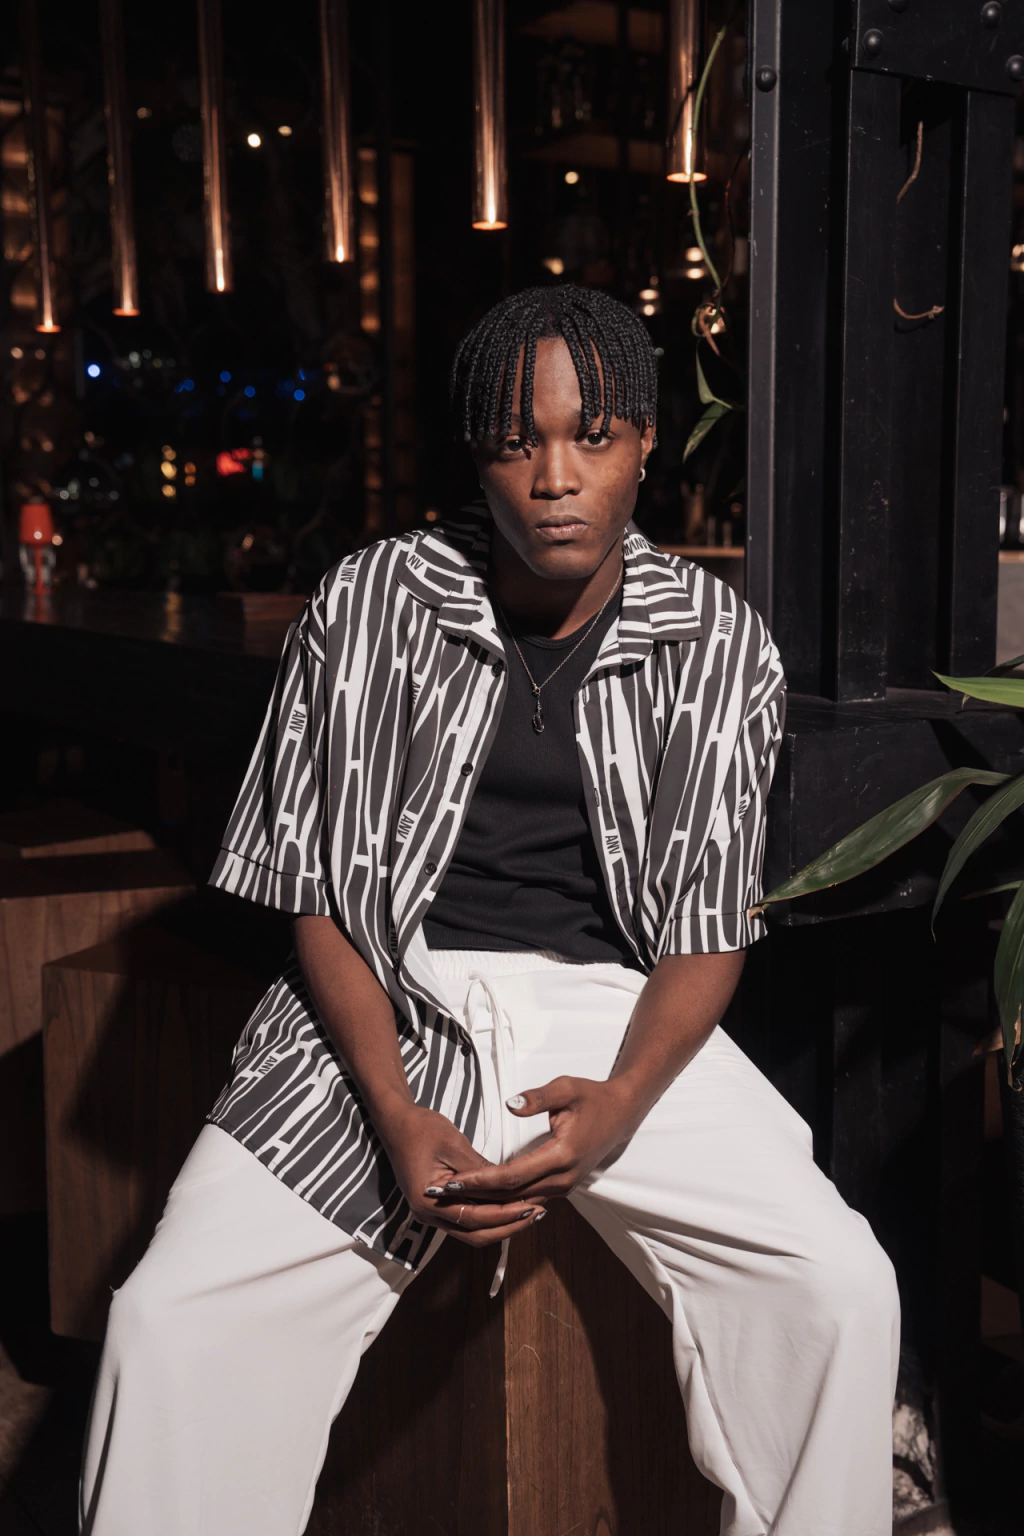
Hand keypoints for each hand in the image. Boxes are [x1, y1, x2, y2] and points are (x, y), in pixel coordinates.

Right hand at [375, 1101, 544, 1247]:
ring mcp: (431, 1213)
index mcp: (429, 1201)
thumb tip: (510, 1186)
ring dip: (501, 1225)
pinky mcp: (436, 1206)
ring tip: (529, 1213)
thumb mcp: (455, 1145)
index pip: (476, 1218)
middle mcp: (428, 1214)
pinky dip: (489, 1217)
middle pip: (476, 1234)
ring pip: (472, 1231)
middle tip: (537, 1214)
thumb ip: (480, 1170)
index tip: (532, 1206)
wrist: (395, 1122)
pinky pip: (466, 1221)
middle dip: (508, 1227)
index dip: (506, 1215)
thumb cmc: (422, 1129)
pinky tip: (508, 1207)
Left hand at [443, 1076, 640, 1204]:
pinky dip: (505, 1198)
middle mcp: (563, 1178)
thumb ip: (538, 1097)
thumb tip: (512, 1104)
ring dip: (488, 1200)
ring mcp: (565, 1186)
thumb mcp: (566, 1088)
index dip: (480, 1180)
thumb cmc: (593, 1098)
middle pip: (511, 1195)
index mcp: (562, 1155)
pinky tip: (482, 1196)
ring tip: (456, 1196)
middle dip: (476, 1195)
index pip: (511, 1176)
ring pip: (520, 1201)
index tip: (453, 1179)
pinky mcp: (563, 1186)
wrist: (622, 1113)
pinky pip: (530, 1198)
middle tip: (442, 1192)